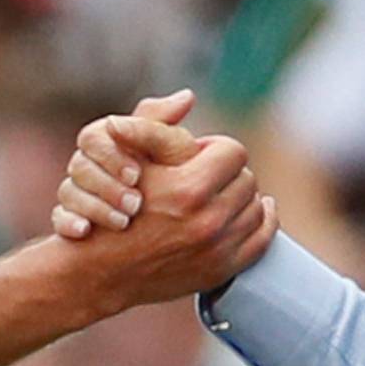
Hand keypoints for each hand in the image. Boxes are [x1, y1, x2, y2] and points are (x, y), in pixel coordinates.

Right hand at [55, 93, 277, 309]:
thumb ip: (156, 124)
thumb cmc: (110, 208)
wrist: (102, 269)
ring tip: (221, 195)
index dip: (215, 149)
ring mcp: (218, 249)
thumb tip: (188, 96)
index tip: (199, 156)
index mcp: (189, 189)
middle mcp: (208, 221)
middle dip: (228, 174)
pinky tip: (254, 212)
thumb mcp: (128, 159)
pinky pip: (262, 240)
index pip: (232, 152)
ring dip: (241, 197)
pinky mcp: (223, 270)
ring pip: (257, 208)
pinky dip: (261, 222)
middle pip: (246, 179)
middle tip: (208, 176)